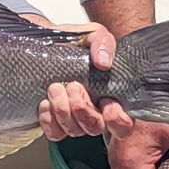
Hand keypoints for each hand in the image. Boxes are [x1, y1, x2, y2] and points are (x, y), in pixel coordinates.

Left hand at [28, 18, 130, 139]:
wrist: (45, 45)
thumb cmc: (74, 44)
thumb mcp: (92, 35)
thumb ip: (104, 42)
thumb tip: (104, 62)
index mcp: (111, 96)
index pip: (123, 124)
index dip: (116, 120)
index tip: (107, 102)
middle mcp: (94, 112)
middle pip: (95, 128)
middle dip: (82, 109)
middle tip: (72, 86)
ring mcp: (74, 120)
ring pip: (74, 131)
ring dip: (63, 110)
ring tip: (55, 87)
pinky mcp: (55, 123)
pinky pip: (55, 134)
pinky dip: (49, 119)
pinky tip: (45, 102)